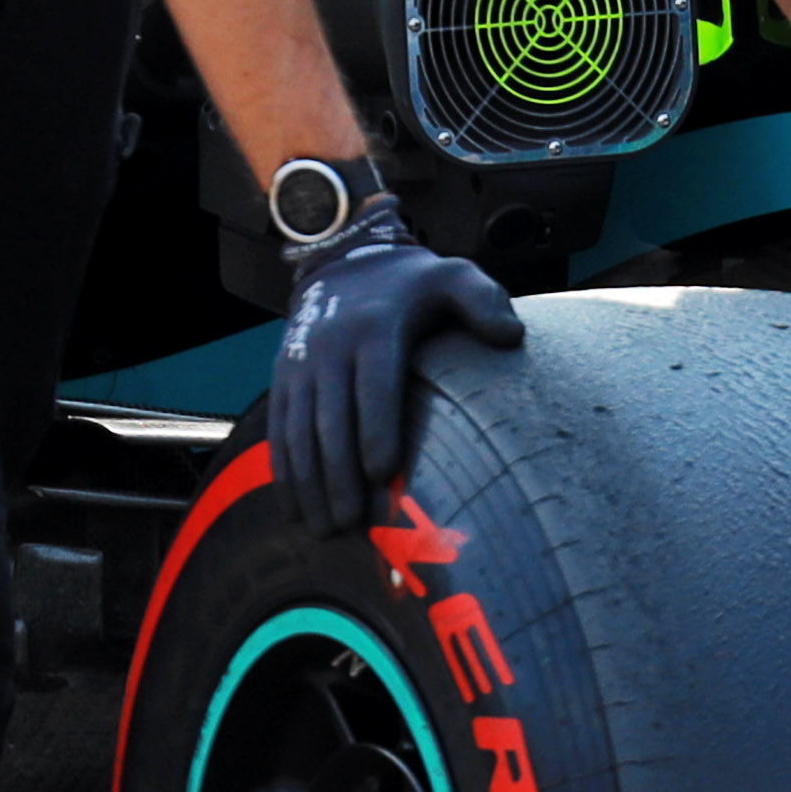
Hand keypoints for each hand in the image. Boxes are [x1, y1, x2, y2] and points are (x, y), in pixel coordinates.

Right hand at [273, 176, 524, 534]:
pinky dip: (283, 472)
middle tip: (351, 523)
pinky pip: (279, 430)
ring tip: (324, 530)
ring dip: (308, 484)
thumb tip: (511, 337)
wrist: (343, 261)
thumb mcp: (454, 275)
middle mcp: (330, 348)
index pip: (373, 384)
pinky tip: (293, 509)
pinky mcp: (283, 379)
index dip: (375, 428)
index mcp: (375, 328)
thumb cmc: (413, 283)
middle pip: (331, 419)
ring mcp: (301, 366)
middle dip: (338, 475)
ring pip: (299, 432)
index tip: (381, 472)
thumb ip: (484, 301)